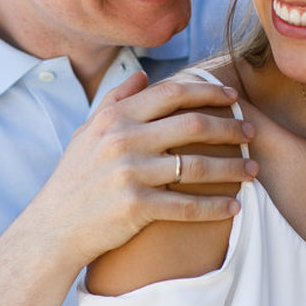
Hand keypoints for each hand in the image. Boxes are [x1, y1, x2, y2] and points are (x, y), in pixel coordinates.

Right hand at [27, 71, 256, 269]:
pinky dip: (215, 207)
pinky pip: (187, 205)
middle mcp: (123, 140)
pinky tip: (234, 207)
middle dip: (230, 127)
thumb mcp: (86, 132)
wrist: (53, 229)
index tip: (233, 96)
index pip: (172, 93)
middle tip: (252, 132)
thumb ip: (114, 100)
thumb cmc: (74, 179)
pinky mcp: (136, 207)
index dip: (208, 91)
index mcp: (115, 117)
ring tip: (253, 170)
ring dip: (232, 167)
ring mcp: (130, 173)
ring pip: (197, 165)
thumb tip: (142, 77)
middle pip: (193, 125)